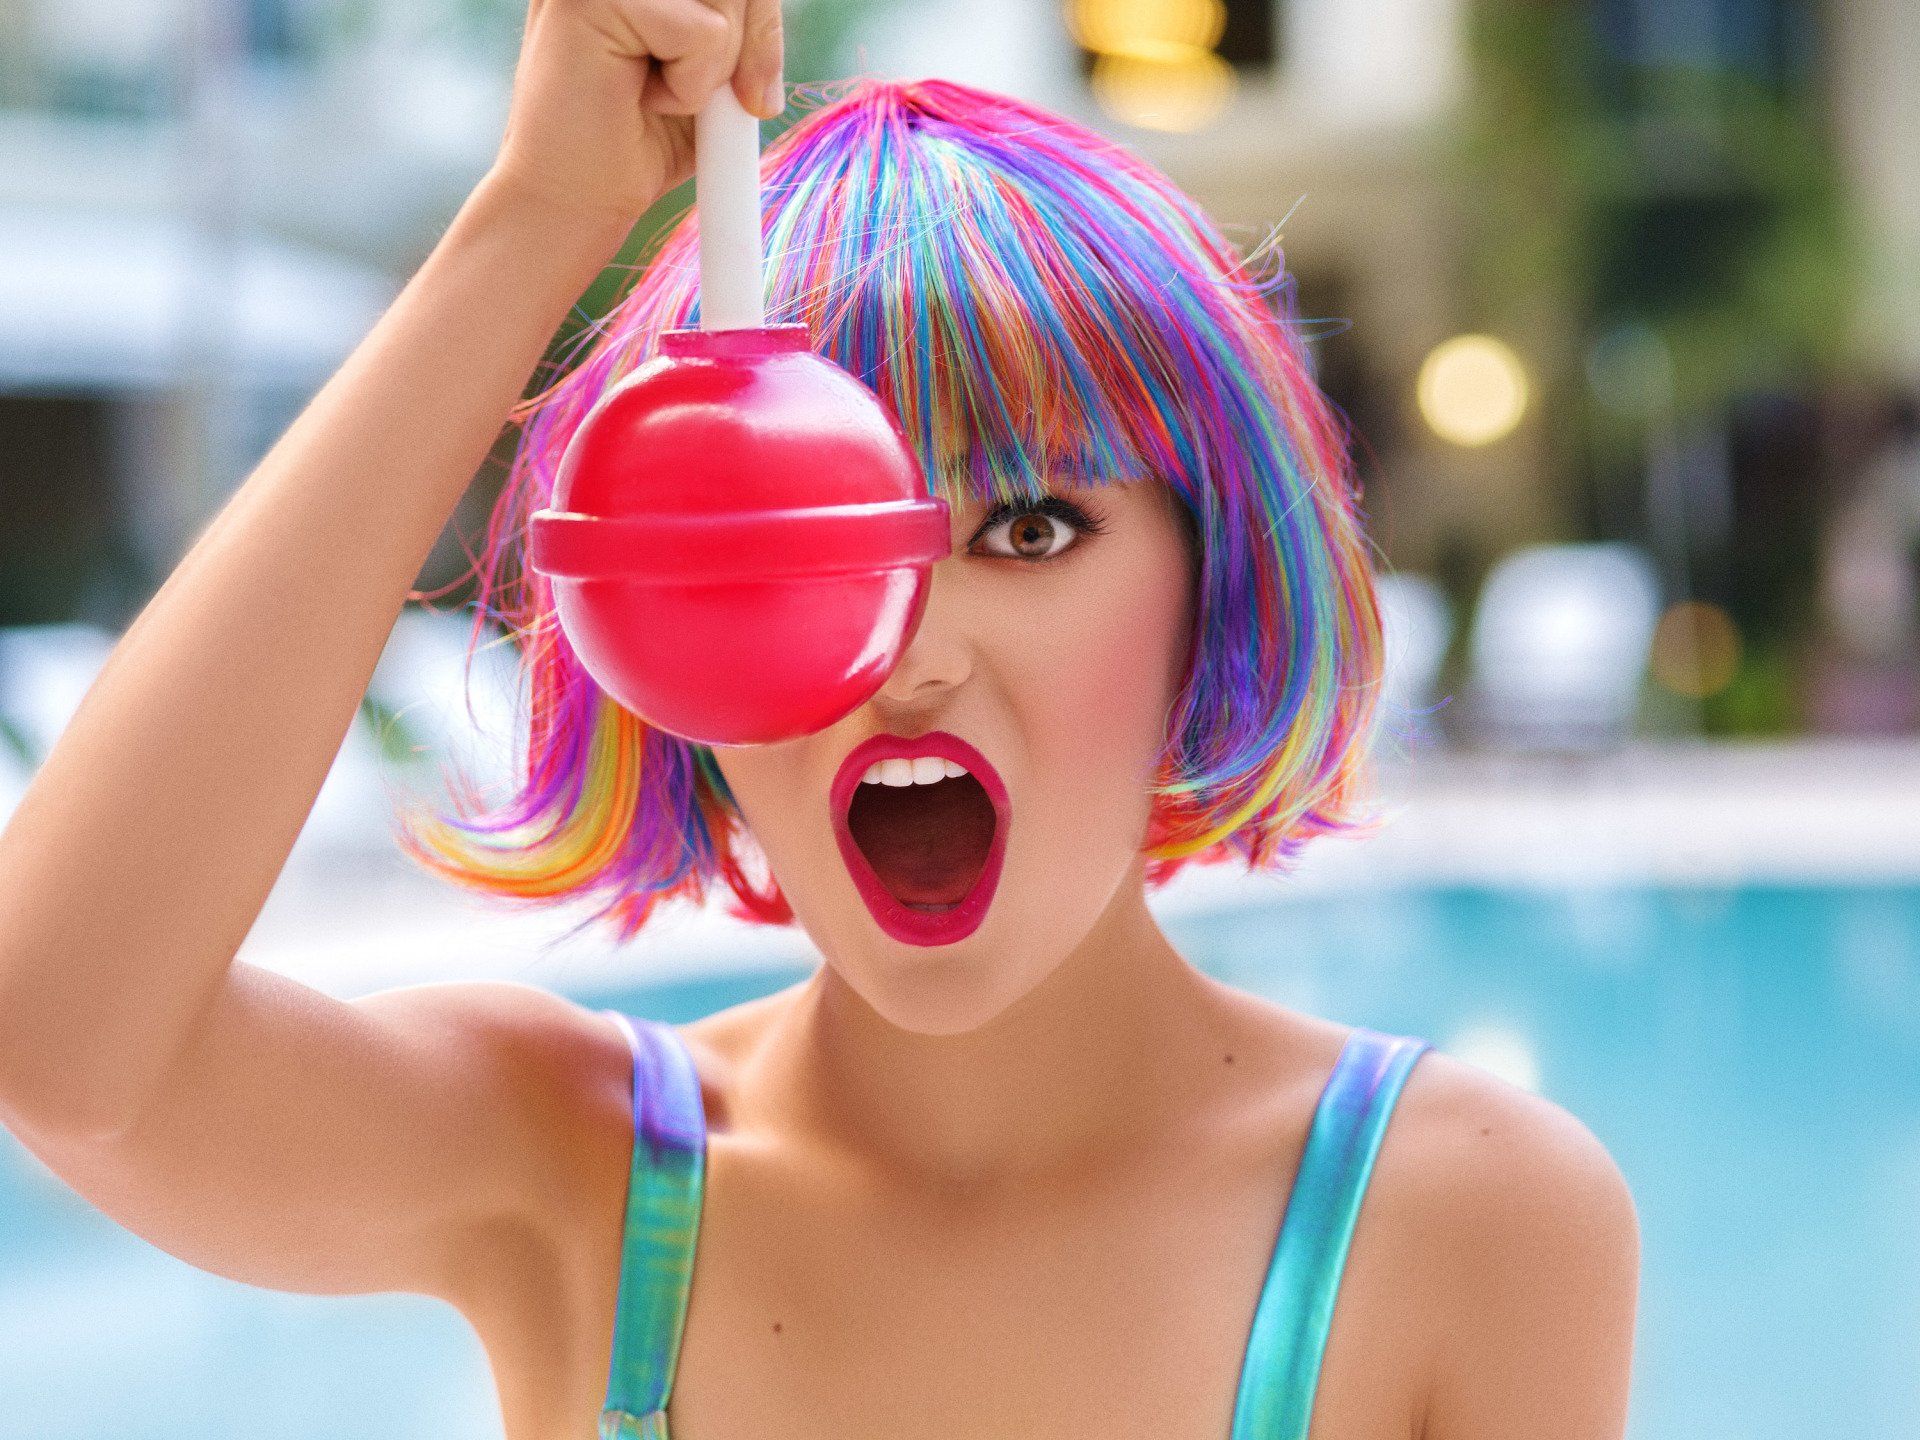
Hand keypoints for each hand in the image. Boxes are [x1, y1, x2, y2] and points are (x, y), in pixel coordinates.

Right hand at [483, 0, 782, 222]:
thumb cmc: (635, 145)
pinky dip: (690, 88)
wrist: (573, 202)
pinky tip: (640, 101)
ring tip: (655, 97)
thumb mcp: (711, 80)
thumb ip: (744, 33)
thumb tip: (772, 7)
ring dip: (713, 71)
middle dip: (752, 44)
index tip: (758, 91)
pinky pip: (704, 33)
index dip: (762, 19)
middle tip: (717, 106)